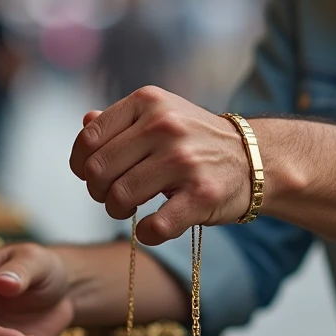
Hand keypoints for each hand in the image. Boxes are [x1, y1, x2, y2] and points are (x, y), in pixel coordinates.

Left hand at [70, 86, 251, 245]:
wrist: (254, 158)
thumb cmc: (196, 140)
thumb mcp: (161, 116)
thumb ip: (121, 121)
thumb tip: (85, 121)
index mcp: (149, 101)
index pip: (89, 138)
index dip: (81, 164)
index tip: (93, 175)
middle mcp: (165, 126)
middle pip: (98, 171)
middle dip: (98, 192)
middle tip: (114, 197)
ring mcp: (185, 160)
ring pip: (120, 198)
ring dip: (118, 212)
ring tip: (133, 210)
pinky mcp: (202, 195)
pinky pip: (154, 227)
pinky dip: (146, 234)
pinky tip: (152, 228)